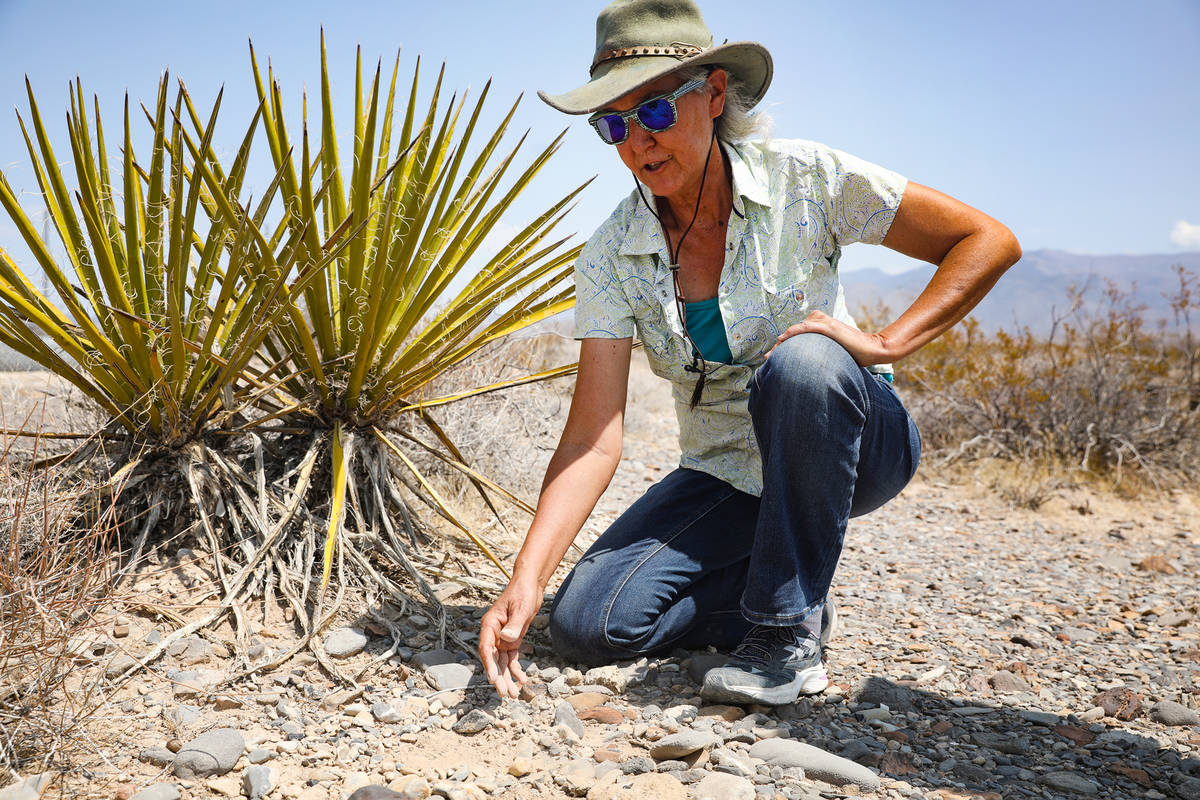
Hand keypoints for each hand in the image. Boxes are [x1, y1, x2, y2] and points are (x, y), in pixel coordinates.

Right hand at [478, 577, 540, 697]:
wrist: (530, 585)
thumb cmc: (523, 592)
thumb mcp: (521, 608)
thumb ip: (514, 625)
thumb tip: (506, 639)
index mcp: (490, 624)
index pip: (485, 648)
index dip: (488, 664)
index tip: (492, 678)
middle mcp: (493, 633)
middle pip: (493, 659)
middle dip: (499, 677)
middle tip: (504, 693)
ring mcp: (502, 638)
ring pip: (501, 662)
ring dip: (507, 678)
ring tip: (513, 694)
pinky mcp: (512, 640)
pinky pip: (511, 658)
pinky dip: (515, 669)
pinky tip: (521, 680)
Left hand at [767, 310, 891, 365]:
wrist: (872, 349)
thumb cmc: (853, 353)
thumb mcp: (831, 352)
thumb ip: (819, 353)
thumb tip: (805, 369)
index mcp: (819, 325)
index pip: (795, 335)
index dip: (782, 346)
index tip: (770, 359)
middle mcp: (820, 321)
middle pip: (793, 333)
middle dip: (779, 346)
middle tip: (767, 359)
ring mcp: (824, 323)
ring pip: (796, 330)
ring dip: (782, 342)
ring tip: (771, 354)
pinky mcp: (829, 327)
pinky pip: (807, 327)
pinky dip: (794, 332)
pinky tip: (783, 338)